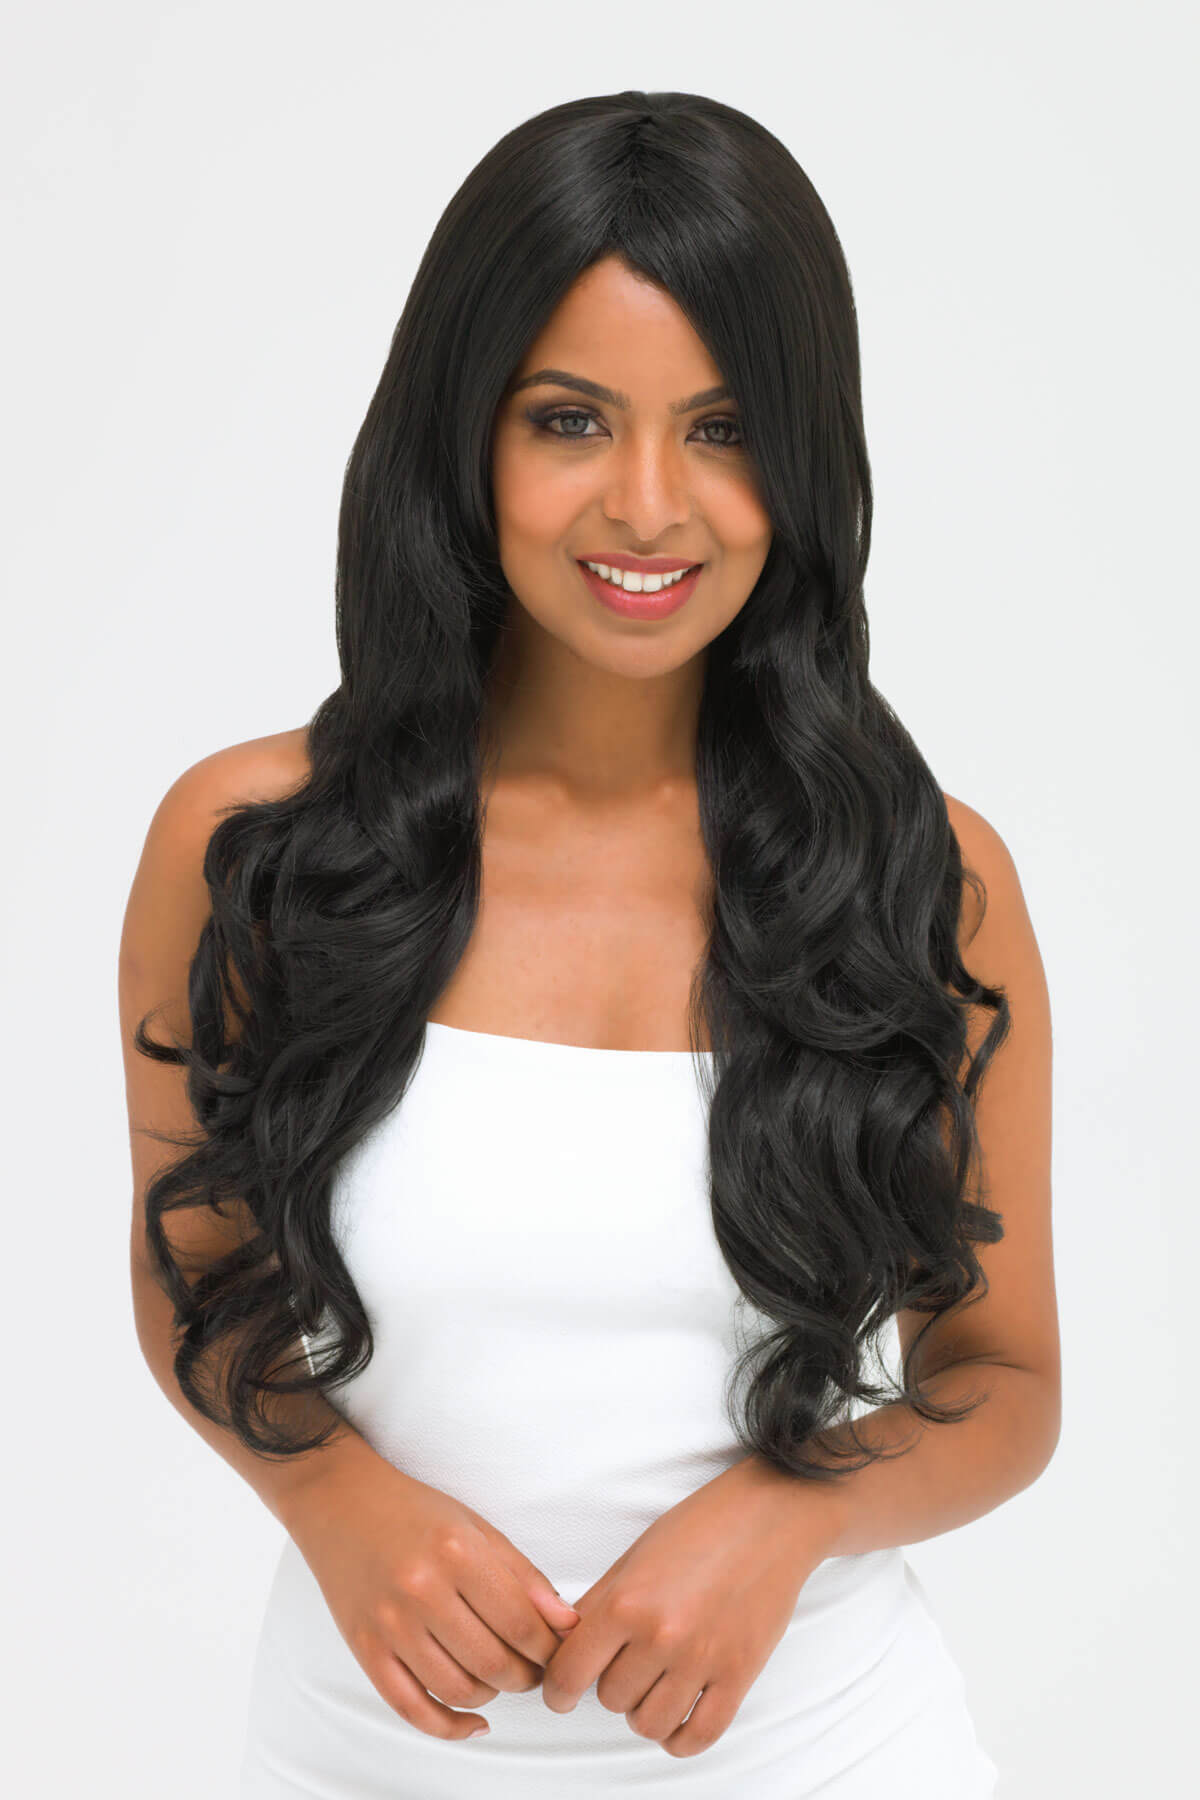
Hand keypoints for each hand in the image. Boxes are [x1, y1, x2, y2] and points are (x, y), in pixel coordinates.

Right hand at [283, 1439, 581, 1742]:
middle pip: (494, 1664)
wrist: (341, 1502)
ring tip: (501, 1679)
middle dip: (527, 1677)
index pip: (522, 1624)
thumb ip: (523, 1576)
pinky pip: (411, 1708)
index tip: (559, 1652)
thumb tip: (566, 1623)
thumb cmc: (415, 1511)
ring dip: (493, 1696)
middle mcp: (422, 1590)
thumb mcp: (477, 1528)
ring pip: (458, 1690)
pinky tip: (474, 1721)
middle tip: (535, 1670)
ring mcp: (390, 1624)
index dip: (551, 1649)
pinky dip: (448, 1726)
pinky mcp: (365, 1649)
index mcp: (457, 1553)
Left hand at [540, 1455, 838, 1756]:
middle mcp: (660, 1636)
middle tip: (630, 1660)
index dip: (558, 1691)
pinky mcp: (739, 1675)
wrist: (769, 1517)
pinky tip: (678, 1717)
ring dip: (644, 1710)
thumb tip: (565, 1644)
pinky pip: (698, 1736)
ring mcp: (701, 1659)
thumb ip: (597, 1604)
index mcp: (626, 1602)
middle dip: (613, 1684)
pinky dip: (680, 1738)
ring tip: (654, 1685)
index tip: (561, 1695)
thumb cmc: (699, 1527)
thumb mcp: (634, 1556)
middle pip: (610, 1699)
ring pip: (648, 1724)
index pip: (570, 1673)